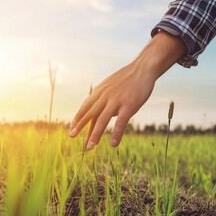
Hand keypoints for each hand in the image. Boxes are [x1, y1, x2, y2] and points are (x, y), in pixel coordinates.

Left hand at [69, 31, 187, 149]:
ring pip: (102, 120)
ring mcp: (117, 101)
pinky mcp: (129, 105)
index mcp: (101, 91)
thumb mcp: (112, 84)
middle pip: (90, 113)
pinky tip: (113, 144)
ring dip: (95, 134)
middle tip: (71, 136)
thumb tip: (101, 110)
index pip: (86, 106)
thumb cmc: (129, 78)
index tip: (71, 128)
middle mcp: (106, 96)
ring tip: (90, 147)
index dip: (78, 118)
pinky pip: (121, 122)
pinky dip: (116, 134)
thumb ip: (104, 96)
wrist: (143, 68)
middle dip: (80, 126)